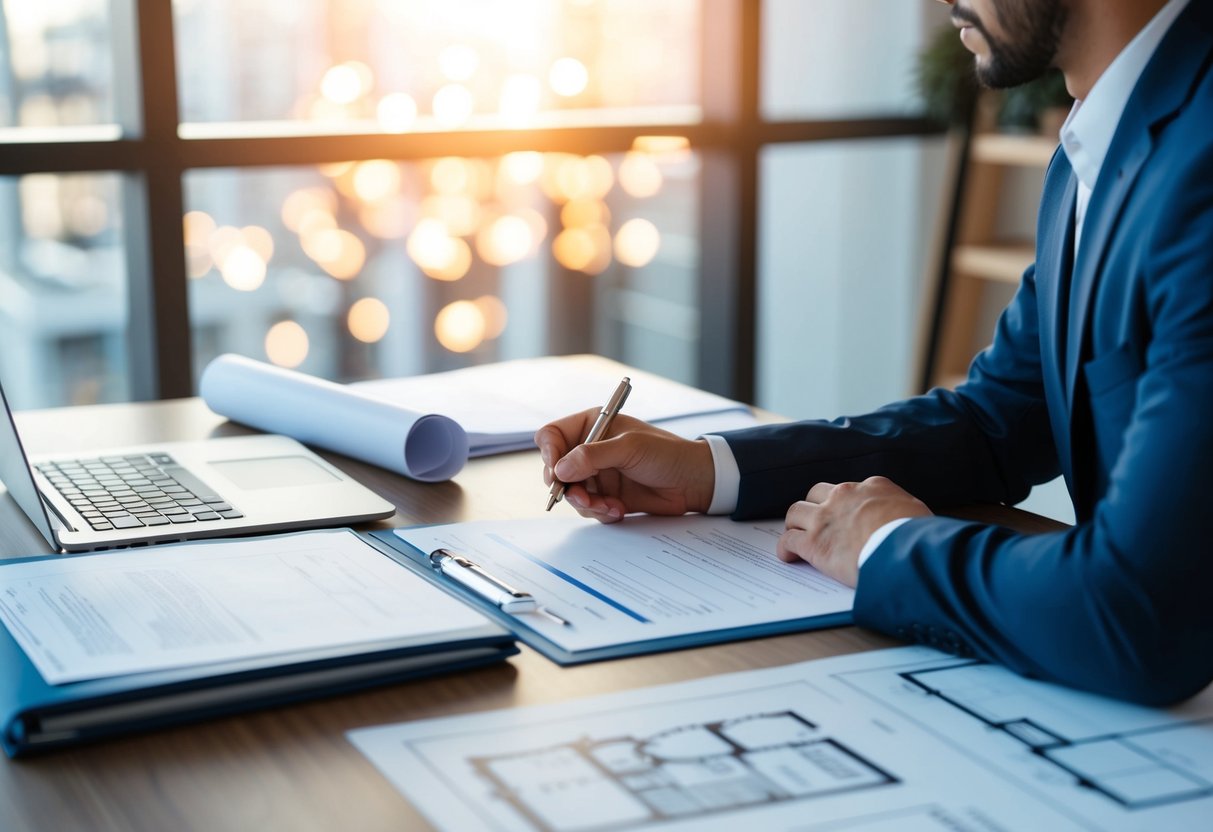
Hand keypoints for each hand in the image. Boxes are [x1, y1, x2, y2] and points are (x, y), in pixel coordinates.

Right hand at [534, 411, 714, 522]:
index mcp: (592, 426)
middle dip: (567, 487)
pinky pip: (589, 508)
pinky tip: (619, 510)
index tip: (557, 471)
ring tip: (608, 506)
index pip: (553, 435)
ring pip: (572, 493)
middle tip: (582, 498)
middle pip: (556, 470)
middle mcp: (590, 450)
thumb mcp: (630, 448)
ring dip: (586, 504)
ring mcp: (597, 475)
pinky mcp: (606, 496)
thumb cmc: (667, 454)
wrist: (693, 482)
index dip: (549, 452)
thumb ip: (593, 456)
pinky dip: (600, 512)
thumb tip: (560, 470)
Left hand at [777, 476, 930, 586]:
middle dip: (814, 506)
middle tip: (816, 522)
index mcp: (872, 487)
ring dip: (795, 524)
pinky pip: (789, 540)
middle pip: (816, 493)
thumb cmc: (919, 536)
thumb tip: (905, 522)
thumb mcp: (917, 512)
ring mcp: (825, 518)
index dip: (845, 504)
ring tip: (797, 536)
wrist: (906, 551)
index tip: (846, 515)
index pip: (851, 490)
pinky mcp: (813, 543)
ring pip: (796, 512)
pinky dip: (786, 548)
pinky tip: (789, 555)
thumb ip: (903, 511)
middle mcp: (844, 495)